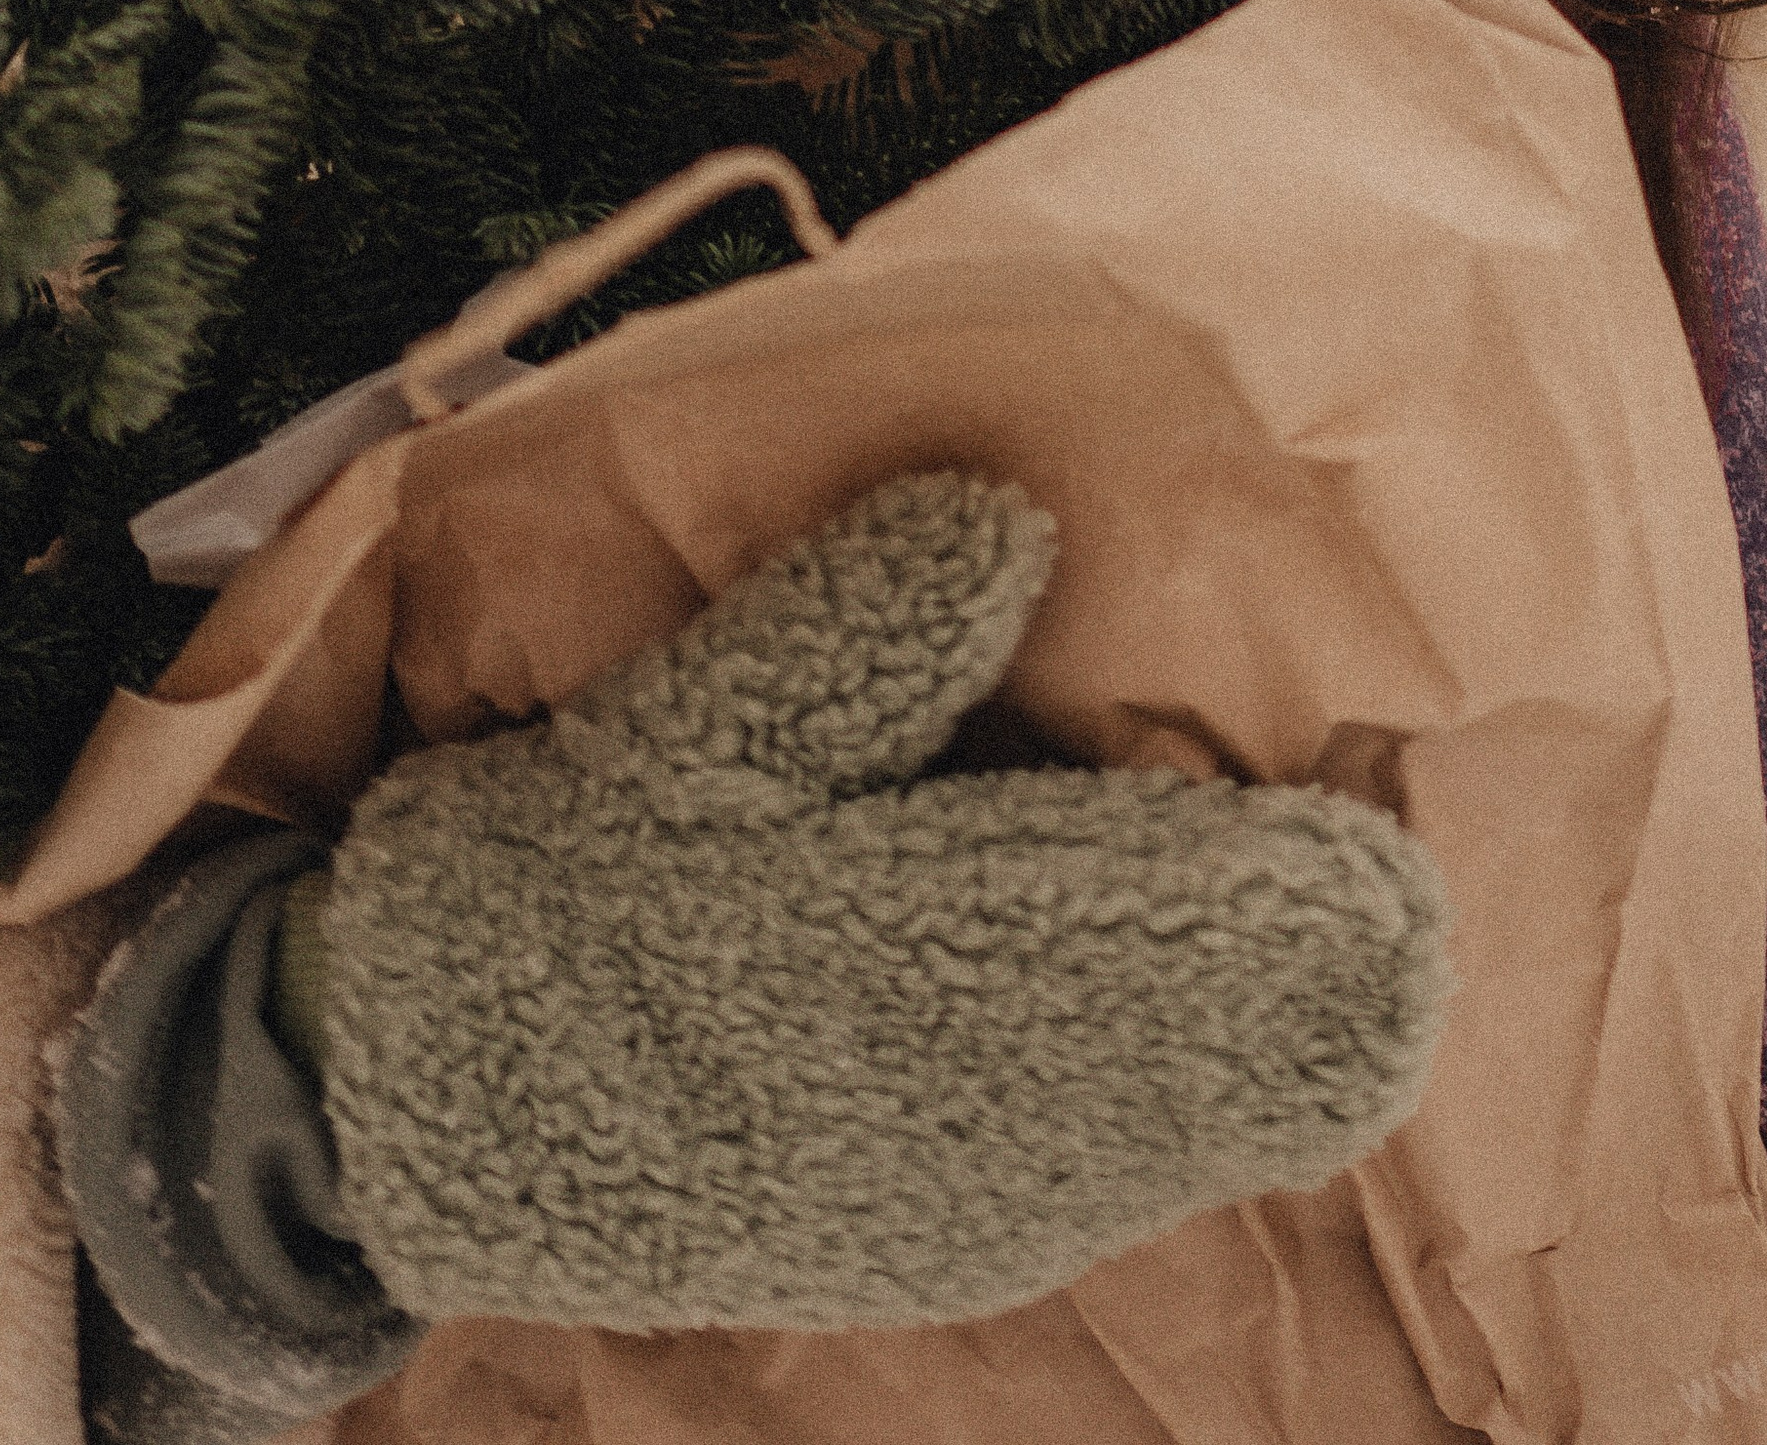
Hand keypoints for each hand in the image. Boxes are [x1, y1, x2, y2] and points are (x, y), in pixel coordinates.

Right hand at [310, 471, 1450, 1335]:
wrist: (386, 1116)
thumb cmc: (536, 898)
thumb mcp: (669, 735)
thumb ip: (847, 639)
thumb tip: (1008, 524)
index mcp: (912, 975)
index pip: (1192, 946)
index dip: (1314, 888)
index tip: (1373, 815)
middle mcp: (976, 1129)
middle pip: (1250, 1058)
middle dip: (1330, 956)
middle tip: (1380, 860)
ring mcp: (973, 1208)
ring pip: (1214, 1122)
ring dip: (1276, 1019)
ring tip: (1332, 913)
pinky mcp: (949, 1241)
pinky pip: (1135, 1159)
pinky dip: (1196, 1075)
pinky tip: (1200, 1001)